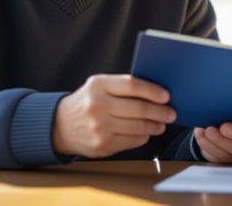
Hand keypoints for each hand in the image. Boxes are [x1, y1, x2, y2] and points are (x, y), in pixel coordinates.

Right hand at [52, 74, 174, 157]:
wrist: (60, 126)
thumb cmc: (88, 102)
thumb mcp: (100, 86)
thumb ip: (123, 86)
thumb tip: (157, 92)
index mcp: (98, 85)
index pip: (132, 85)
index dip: (153, 91)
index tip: (166, 96)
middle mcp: (97, 106)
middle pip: (139, 108)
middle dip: (160, 111)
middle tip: (171, 113)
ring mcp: (99, 128)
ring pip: (138, 127)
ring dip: (155, 126)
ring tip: (162, 123)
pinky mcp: (102, 146)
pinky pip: (132, 141)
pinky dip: (144, 137)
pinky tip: (147, 132)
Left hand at [194, 123, 231, 162]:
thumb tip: (231, 100)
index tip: (224, 127)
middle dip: (222, 141)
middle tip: (209, 130)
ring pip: (230, 159)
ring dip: (213, 145)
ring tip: (203, 132)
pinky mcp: (231, 161)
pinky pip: (220, 161)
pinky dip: (207, 149)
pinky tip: (201, 137)